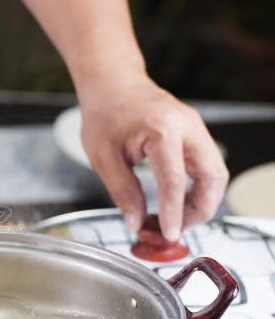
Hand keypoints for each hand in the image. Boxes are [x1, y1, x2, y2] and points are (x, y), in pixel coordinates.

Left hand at [79, 75, 227, 240]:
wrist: (112, 84)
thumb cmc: (104, 113)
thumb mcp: (103, 157)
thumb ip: (122, 192)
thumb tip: (135, 223)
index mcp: (161, 130)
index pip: (175, 180)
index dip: (173, 212)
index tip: (168, 234)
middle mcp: (187, 127)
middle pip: (212, 177)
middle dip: (199, 210)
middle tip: (175, 229)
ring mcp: (196, 128)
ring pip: (216, 173)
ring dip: (201, 201)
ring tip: (174, 219)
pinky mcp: (195, 134)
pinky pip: (207, 166)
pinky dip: (197, 188)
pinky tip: (177, 202)